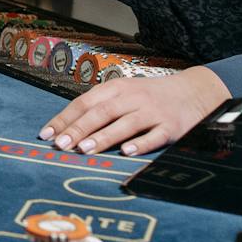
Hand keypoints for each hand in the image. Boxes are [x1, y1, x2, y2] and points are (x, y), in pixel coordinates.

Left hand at [38, 66, 230, 155]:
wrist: (195, 91)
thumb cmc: (151, 96)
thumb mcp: (124, 94)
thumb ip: (99, 108)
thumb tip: (66, 129)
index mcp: (116, 89)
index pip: (84, 103)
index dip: (64, 119)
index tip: (46, 135)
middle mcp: (132, 98)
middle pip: (101, 112)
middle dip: (78, 129)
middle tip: (61, 145)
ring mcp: (152, 112)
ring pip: (124, 124)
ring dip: (103, 137)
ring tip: (84, 149)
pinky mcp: (171, 126)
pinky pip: (154, 136)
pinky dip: (141, 143)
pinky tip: (127, 152)